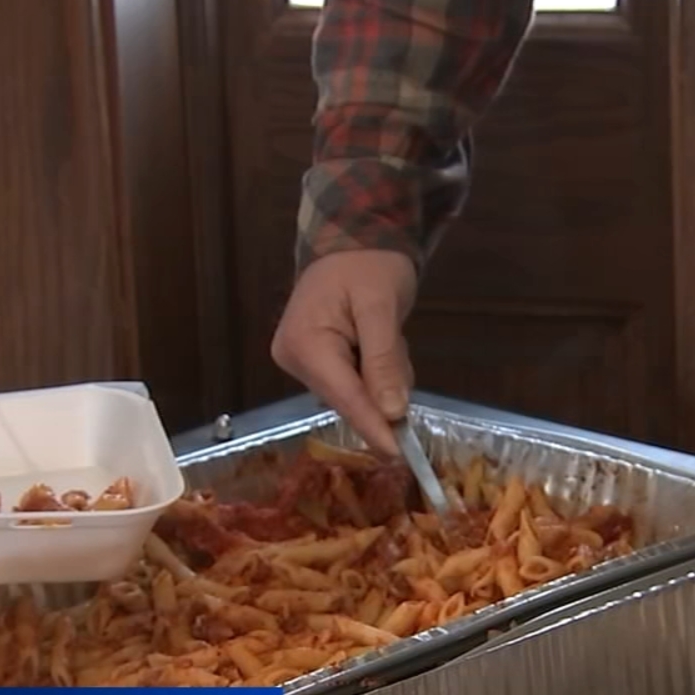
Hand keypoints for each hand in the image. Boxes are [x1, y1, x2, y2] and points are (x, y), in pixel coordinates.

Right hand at [271, 249, 417, 453]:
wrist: (354, 239)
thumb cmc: (369, 265)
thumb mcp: (381, 307)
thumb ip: (384, 361)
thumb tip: (392, 412)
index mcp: (305, 344)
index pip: (345, 396)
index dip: (374, 426)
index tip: (399, 455)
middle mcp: (295, 359)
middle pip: (348, 399)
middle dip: (382, 389)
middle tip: (396, 344)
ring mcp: (302, 362)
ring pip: (355, 393)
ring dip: (381, 375)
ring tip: (386, 333)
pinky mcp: (315, 362)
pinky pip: (354, 382)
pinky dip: (375, 371)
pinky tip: (379, 341)